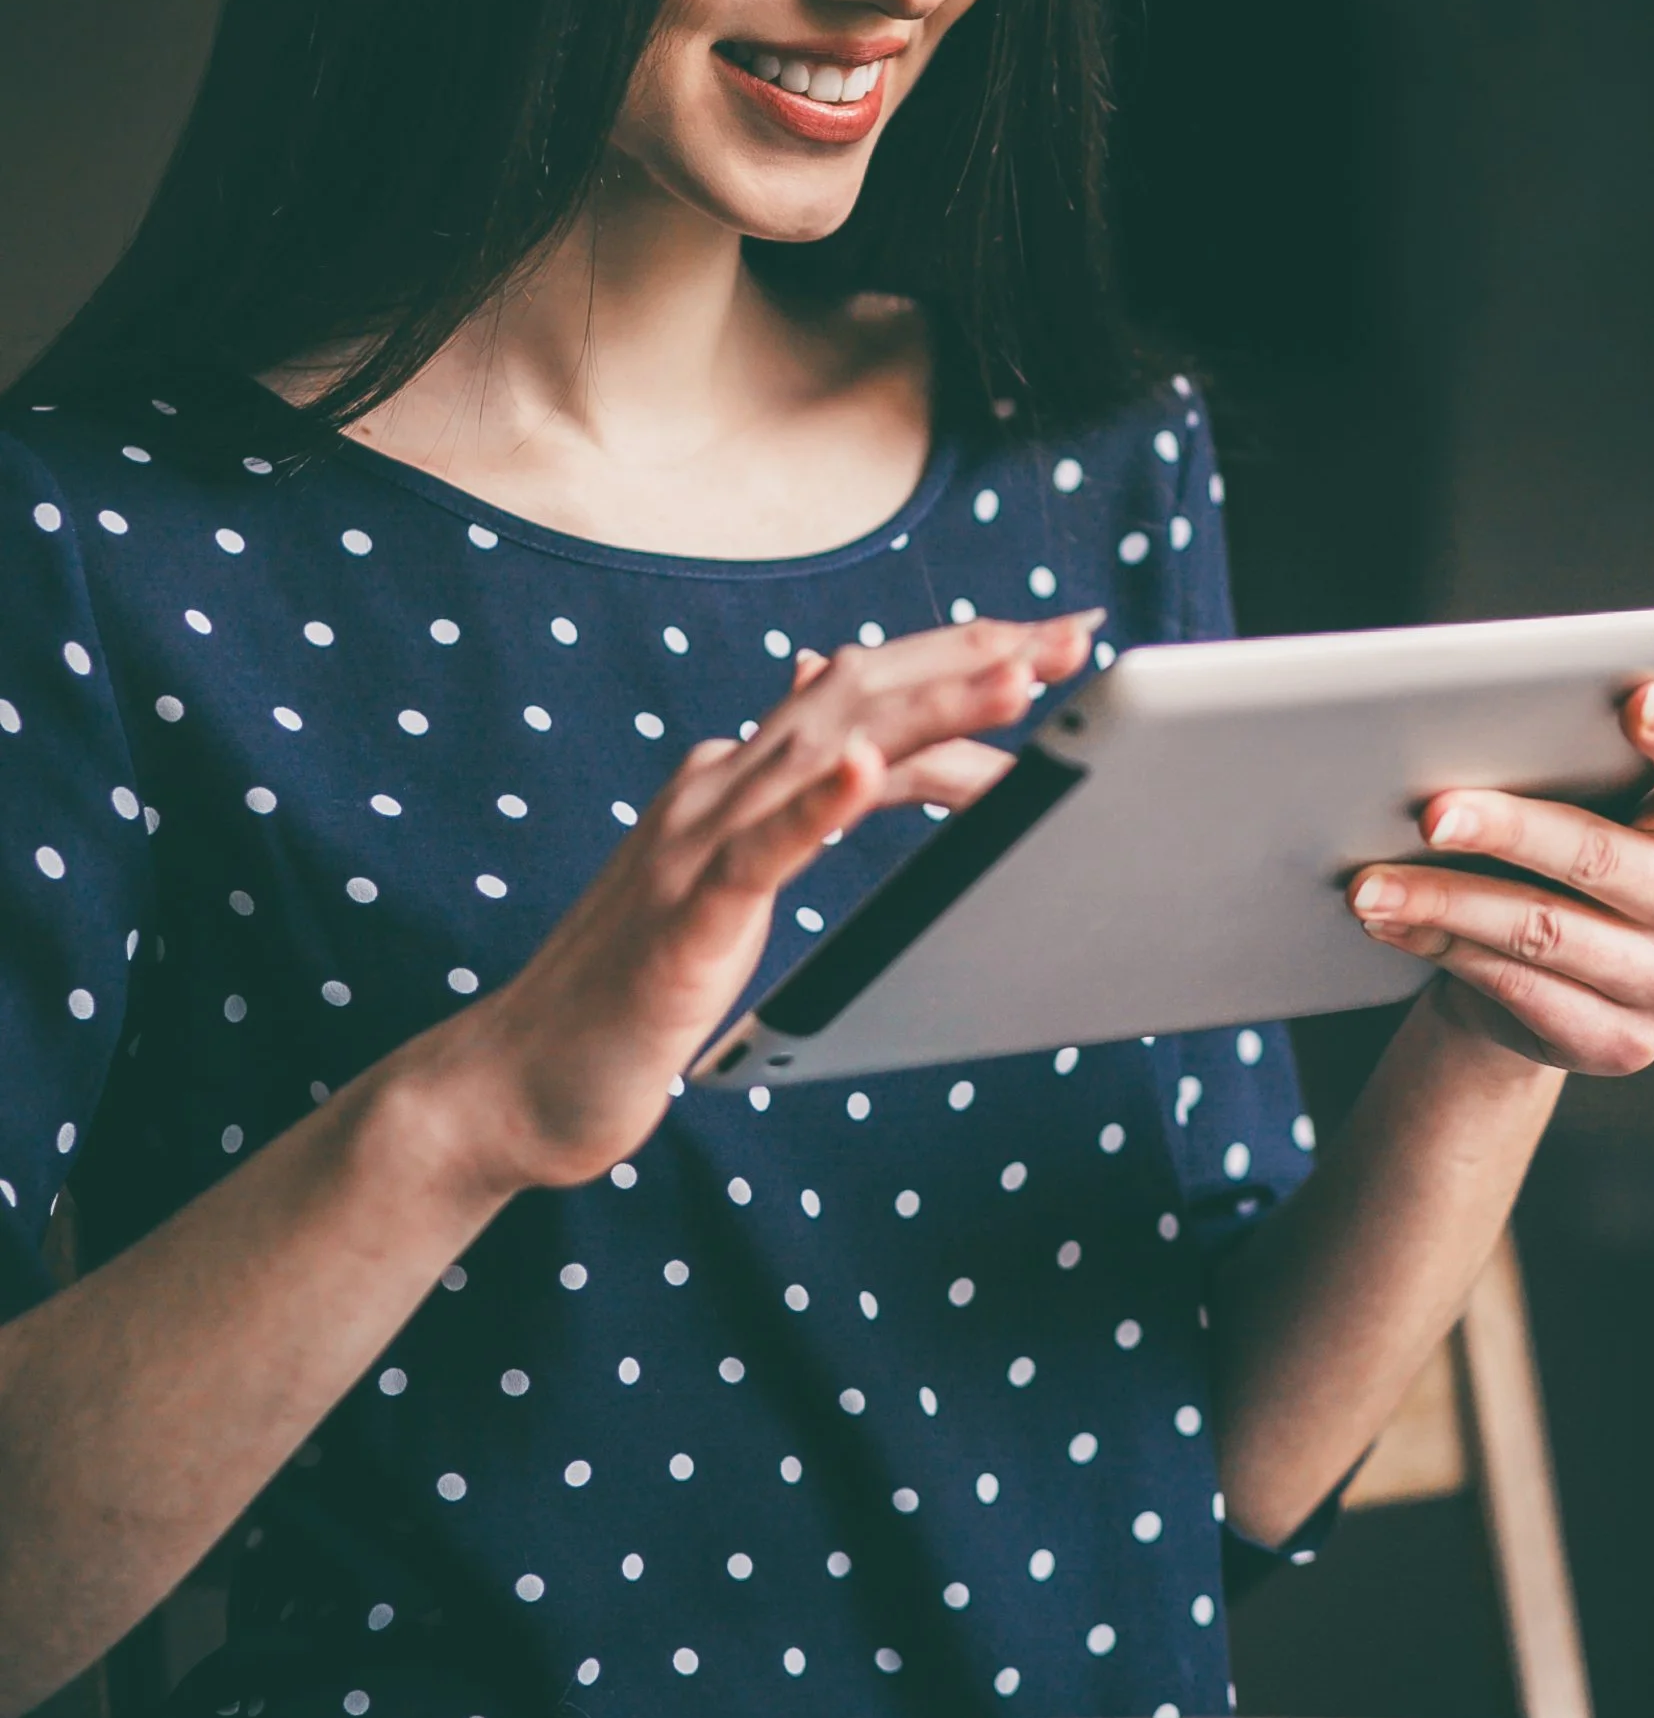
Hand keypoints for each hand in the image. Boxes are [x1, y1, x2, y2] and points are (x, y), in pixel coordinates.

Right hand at [420, 611, 1094, 1197]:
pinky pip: (758, 851)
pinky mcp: (681, 919)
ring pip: (827, 751)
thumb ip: (778, 793)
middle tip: (1074, 638)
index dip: (962, 658)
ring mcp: (694, 845)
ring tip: (1017, 679)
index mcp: (735, 777)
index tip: (1058, 639)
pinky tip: (870, 775)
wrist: (516, 1079)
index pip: (866, 693)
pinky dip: (816, 804)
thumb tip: (832, 701)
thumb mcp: (726, 874)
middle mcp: (718, 787)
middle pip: (861, 693)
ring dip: (929, 709)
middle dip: (973, 660)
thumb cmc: (629, 985)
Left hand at [1343, 680, 1653, 1074]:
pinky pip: (1517, 987)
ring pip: (1542, 929)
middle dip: (1507, 828)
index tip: (1639, 699)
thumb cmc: (1565, 849)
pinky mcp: (1623, 1042)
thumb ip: (1576, 759)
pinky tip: (1391, 924)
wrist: (1548, 975)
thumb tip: (1476, 715)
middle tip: (1431, 813)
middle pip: (1599, 856)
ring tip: (1370, 883)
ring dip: (1443, 900)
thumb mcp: (1588, 802)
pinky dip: (1442, 948)